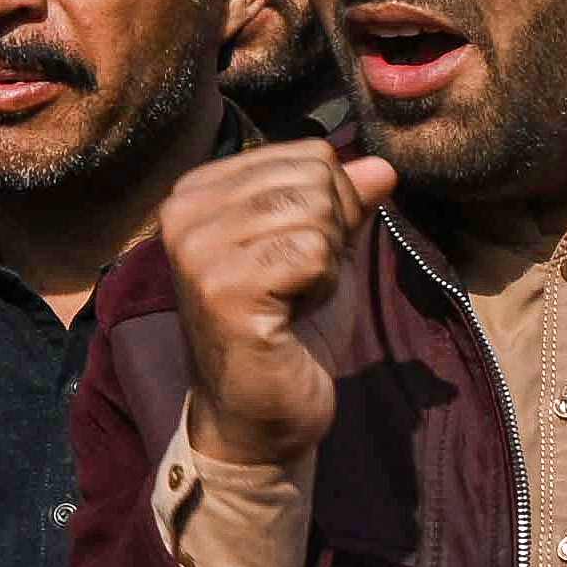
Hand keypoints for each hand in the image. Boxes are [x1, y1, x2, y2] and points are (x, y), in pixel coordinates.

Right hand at [161, 138, 397, 473]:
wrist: (260, 411)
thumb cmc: (290, 329)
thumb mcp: (323, 252)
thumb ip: (345, 204)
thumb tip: (382, 164)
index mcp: (198, 191)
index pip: (308, 154)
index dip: (332, 206)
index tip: (299, 256)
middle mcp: (183, 211)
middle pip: (313, 179)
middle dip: (330, 234)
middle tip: (298, 283)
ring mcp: (197, 249)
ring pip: (314, 214)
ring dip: (325, 264)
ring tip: (292, 298)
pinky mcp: (222, 287)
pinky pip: (311, 252)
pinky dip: (321, 286)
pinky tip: (292, 314)